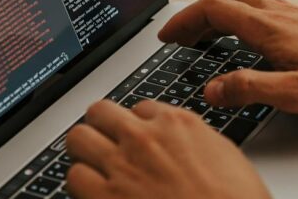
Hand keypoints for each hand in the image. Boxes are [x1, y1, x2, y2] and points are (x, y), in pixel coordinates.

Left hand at [64, 100, 270, 198]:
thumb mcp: (224, 155)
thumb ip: (193, 141)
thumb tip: (178, 142)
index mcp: (178, 124)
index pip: (139, 108)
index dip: (137, 126)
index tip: (139, 140)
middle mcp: (146, 138)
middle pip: (100, 112)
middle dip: (101, 129)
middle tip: (107, 146)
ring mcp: (123, 165)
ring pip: (78, 138)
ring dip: (85, 153)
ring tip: (95, 168)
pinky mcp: (106, 197)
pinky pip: (74, 176)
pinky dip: (81, 184)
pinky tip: (94, 193)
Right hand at [158, 0, 297, 118]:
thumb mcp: (296, 94)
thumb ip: (251, 89)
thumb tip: (213, 89)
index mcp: (271, 27)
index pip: (214, 9)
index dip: (184, 21)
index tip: (168, 37)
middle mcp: (279, 13)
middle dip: (194, 13)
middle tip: (179, 37)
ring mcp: (291, 13)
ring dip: (214, 11)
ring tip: (201, 36)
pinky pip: (258, 6)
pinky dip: (236, 14)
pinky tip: (241, 36)